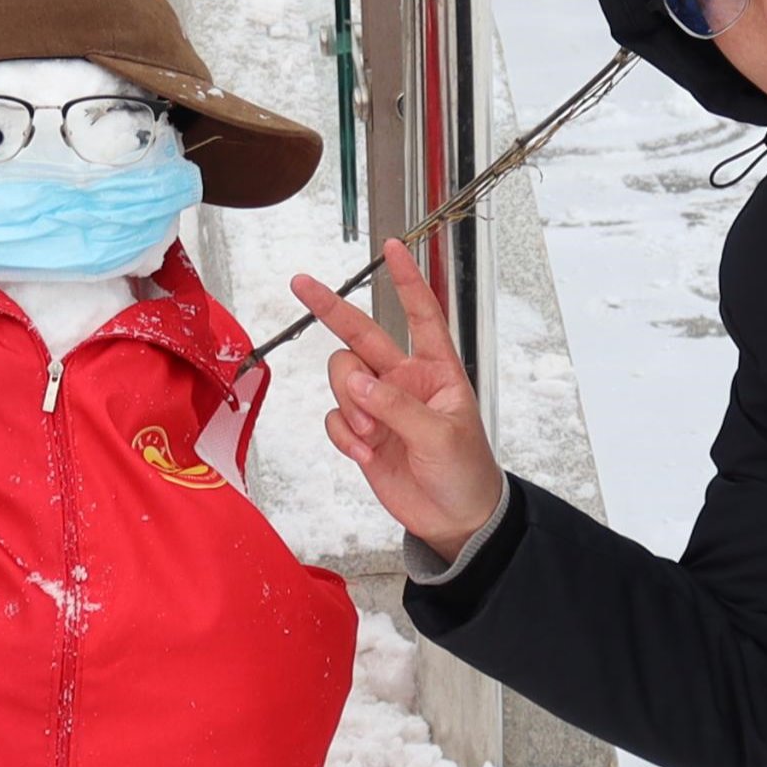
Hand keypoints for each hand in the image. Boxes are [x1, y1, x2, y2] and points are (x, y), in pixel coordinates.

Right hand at [287, 238, 505, 556]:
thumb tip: (357, 383)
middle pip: (360, 335)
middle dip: (331, 308)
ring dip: (350, 406)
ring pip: (341, 380)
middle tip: (302, 283)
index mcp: (435, 370)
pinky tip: (366, 454)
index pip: (421, 314)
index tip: (394, 246)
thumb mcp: (440, 435)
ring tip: (374, 436)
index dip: (408, 279)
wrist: (454, 520)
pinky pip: (334, 420)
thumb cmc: (465, 472)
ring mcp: (379, 406)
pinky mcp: (361, 434)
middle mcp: (403, 380)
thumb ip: (397, 407)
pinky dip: (345, 436)